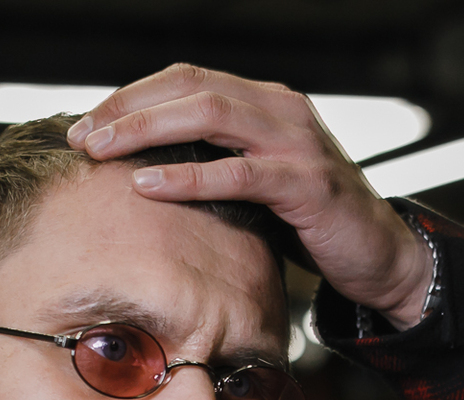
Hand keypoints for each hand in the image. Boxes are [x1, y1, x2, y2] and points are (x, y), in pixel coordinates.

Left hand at [66, 65, 434, 331]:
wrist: (381, 256)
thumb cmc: (312, 223)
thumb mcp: (259, 181)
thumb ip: (216, 161)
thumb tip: (144, 166)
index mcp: (265, 102)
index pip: (186, 79)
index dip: (132, 96)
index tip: (88, 123)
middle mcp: (281, 109)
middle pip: (190, 86)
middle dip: (128, 108)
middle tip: (81, 135)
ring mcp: (297, 143)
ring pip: (210, 115)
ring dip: (147, 131)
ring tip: (101, 152)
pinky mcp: (307, 184)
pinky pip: (239, 172)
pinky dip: (189, 177)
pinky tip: (149, 185)